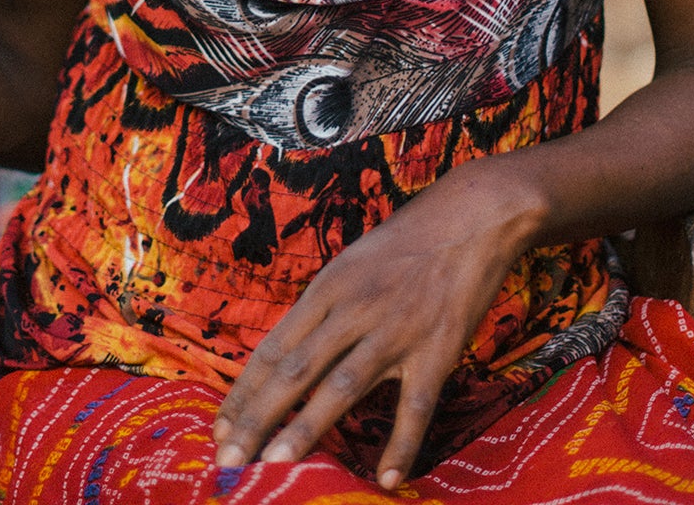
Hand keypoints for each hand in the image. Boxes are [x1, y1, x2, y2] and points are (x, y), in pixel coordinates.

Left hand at [211, 163, 541, 489]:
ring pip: (341, 386)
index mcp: (327, 288)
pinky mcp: (437, 350)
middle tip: (228, 458)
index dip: (243, 392)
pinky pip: (416, 406)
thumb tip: (292, 351)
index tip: (219, 427)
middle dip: (256, 417)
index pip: (273, 349)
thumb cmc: (409, 240)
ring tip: (274, 463)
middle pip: (295, 370)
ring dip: (306, 427)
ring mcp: (394, 331)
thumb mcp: (352, 263)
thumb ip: (324, 307)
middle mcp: (353, 310)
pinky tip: (386, 480)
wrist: (474, 215)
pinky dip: (401, 445)